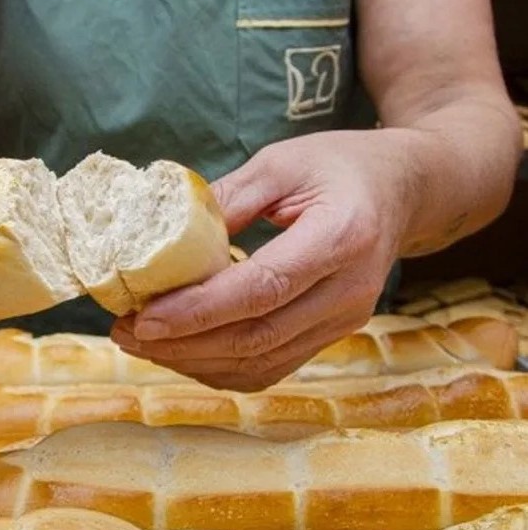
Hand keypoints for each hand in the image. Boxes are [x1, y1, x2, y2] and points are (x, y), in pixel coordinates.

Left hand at [111, 130, 418, 390]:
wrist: (403, 191)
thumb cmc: (340, 166)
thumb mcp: (281, 162)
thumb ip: (225, 199)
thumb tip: (159, 236)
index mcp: (341, 237)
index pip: (262, 289)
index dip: (198, 310)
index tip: (144, 317)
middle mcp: (349, 292)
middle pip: (257, 337)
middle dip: (182, 344)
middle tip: (125, 332)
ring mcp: (344, 321)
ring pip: (260, 363)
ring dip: (194, 361)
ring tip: (140, 343)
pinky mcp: (331, 335)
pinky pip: (271, 366)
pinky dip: (220, 367)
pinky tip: (180, 351)